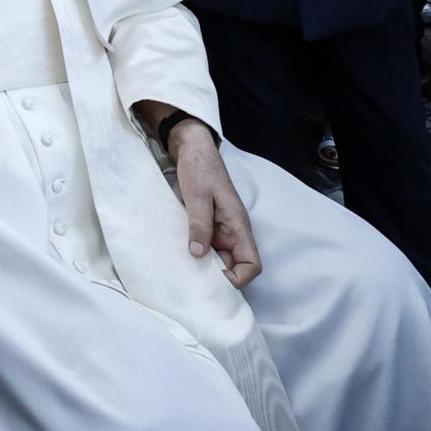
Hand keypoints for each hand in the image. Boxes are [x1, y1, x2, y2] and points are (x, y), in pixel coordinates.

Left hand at [169, 122, 260, 288]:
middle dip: (217, 278)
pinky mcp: (207, 226)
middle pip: (234, 267)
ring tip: (182, 272)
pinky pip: (206, 248)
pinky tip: (179, 257)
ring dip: (204, 267)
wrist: (192, 148)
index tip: (213, 280)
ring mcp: (220, 230)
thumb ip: (199, 224)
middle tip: (191, 281)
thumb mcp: (197, 196)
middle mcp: (233, 232)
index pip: (252, 264)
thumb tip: (198, 255)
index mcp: (238, 226)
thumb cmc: (200, 168)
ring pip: (218, 260)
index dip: (237, 279)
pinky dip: (196, 255)